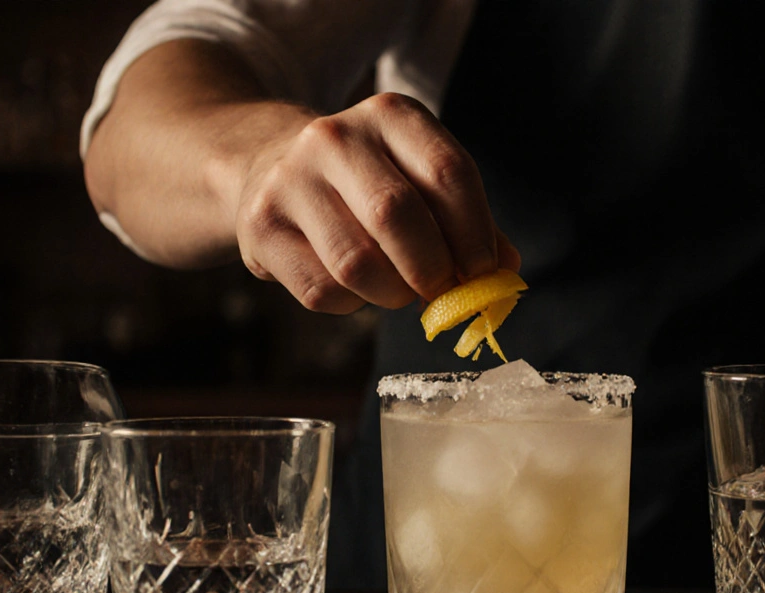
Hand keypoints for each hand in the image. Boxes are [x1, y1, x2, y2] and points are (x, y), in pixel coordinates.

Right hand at [236, 93, 519, 313]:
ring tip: (401, 290)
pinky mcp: (260, 227)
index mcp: (391, 115)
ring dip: (393, 294)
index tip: (486, 271)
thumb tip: (504, 275)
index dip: (475, 234)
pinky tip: (356, 288)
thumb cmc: (370, 183)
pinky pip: (321, 290)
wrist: (269, 166)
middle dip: (433, 269)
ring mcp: (289, 180)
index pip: (448, 173)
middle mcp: (334, 137)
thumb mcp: (422, 179)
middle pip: (396, 215)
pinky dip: (352, 304)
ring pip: (356, 263)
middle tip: (444, 292)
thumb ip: (470, 223)